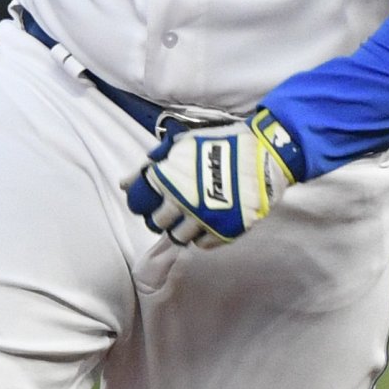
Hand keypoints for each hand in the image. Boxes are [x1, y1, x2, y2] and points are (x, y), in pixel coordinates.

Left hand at [126, 110, 303, 248]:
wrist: (263, 153)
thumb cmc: (221, 144)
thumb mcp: (183, 145)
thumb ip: (153, 164)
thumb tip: (125, 183)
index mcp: (167, 180)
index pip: (139, 203)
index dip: (142, 202)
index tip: (151, 200)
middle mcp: (180, 203)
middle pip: (158, 222)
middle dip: (162, 216)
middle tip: (173, 208)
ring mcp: (202, 220)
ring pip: (179, 237)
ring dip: (181, 228)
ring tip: (191, 217)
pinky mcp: (223, 231)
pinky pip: (203, 244)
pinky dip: (202, 237)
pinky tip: (207, 223)